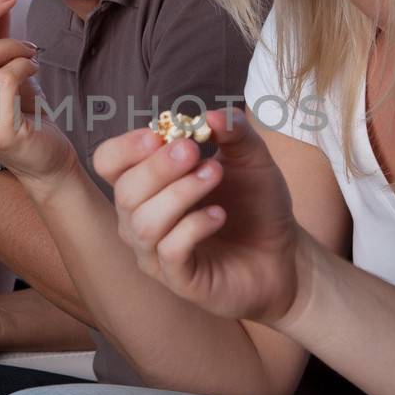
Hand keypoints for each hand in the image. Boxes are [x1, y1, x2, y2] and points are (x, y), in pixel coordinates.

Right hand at [94, 110, 303, 324]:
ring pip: (144, 222)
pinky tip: (219, 214)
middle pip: (125, 191)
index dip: (125, 147)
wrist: (285, 255)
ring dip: (179, 193)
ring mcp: (157, 253)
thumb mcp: (251, 159)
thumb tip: (212, 114)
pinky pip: (170, 250)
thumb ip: (233, 132)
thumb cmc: (257, 206)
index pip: (109, 163)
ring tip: (214, 175)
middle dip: (158, 167)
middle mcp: (141, 219)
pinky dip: (193, 226)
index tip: (160, 133)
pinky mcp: (179, 280)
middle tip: (193, 151)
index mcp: (148, 185)